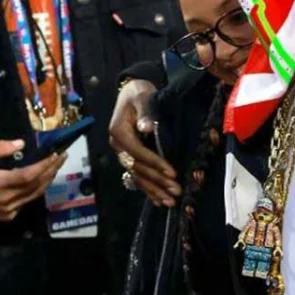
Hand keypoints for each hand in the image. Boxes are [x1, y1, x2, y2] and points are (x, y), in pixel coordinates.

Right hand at [0, 140, 66, 221]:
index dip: (45, 165)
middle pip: (35, 186)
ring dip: (46, 181)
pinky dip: (34, 191)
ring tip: (55, 167)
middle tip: (62, 157)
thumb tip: (20, 144)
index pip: (29, 175)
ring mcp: (4, 212)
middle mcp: (4, 201)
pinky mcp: (3, 217)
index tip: (57, 153)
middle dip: (51, 171)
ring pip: (32, 197)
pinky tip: (38, 182)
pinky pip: (24, 203)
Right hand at [109, 79, 181, 206]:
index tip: (172, 173)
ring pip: (137, 176)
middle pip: (138, 168)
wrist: (133, 92)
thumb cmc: (139, 93)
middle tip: (176, 191)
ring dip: (154, 190)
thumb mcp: (142, 97)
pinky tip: (159, 200)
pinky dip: (148, 189)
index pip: (138, 152)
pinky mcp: (129, 158)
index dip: (155, 163)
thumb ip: (146, 112)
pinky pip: (137, 177)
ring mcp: (122, 153)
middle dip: (157, 181)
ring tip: (170, 201)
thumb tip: (146, 127)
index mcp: (119, 132)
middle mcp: (118, 145)